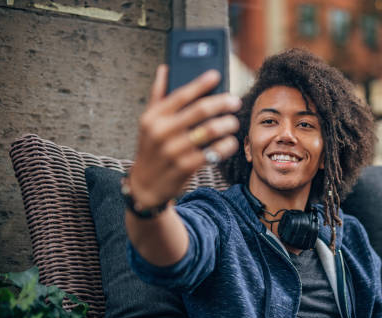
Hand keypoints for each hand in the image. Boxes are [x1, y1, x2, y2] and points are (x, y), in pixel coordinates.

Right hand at [128, 65, 240, 208]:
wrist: (146, 185)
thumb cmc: (152, 149)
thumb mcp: (148, 123)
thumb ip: (158, 95)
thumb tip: (165, 68)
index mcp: (153, 117)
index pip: (181, 95)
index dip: (200, 84)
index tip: (216, 76)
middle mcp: (162, 132)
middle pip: (200, 111)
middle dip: (222, 103)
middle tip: (235, 101)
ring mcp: (174, 150)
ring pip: (210, 131)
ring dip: (227, 125)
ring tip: (234, 123)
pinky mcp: (185, 167)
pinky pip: (212, 152)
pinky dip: (225, 146)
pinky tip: (230, 142)